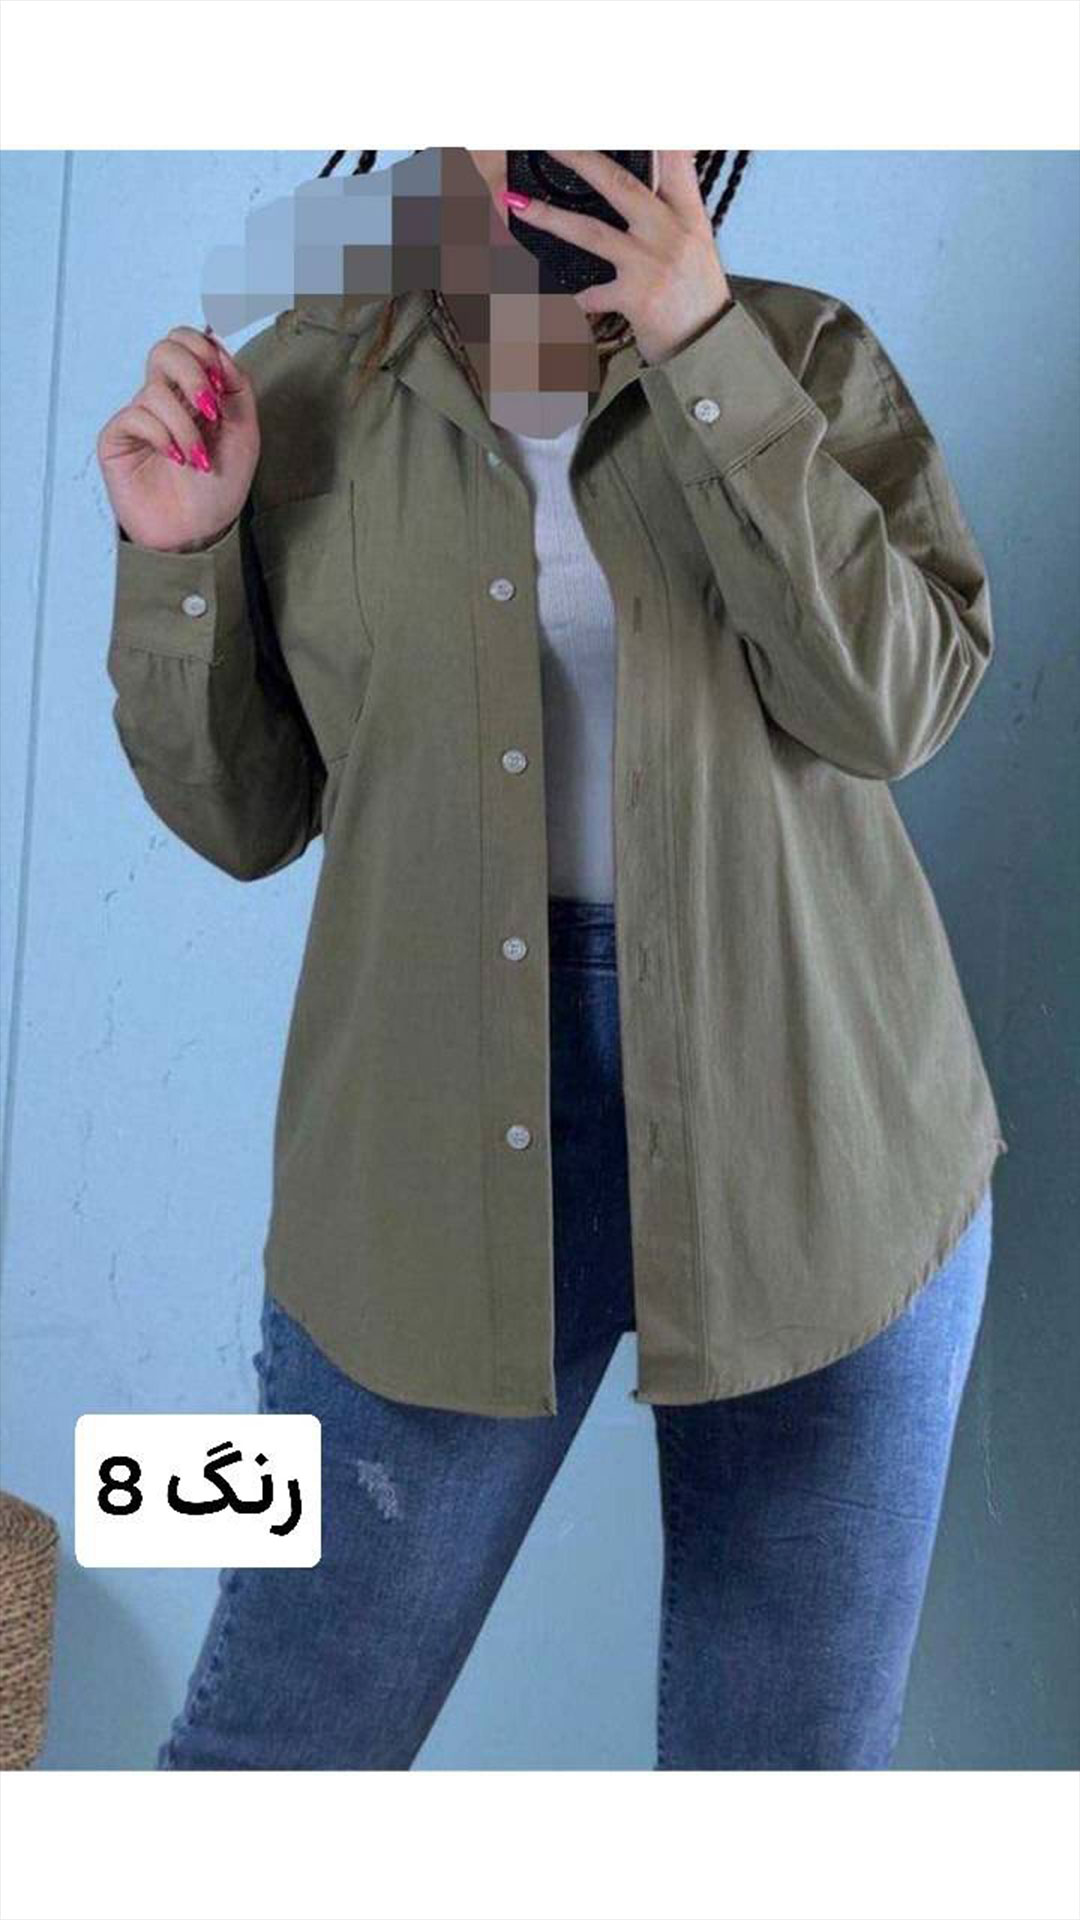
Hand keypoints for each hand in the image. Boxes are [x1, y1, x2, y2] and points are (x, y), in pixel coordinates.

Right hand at [96, 326, 259, 551]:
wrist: (198, 533)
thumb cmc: (219, 488)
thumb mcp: (244, 434)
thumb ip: (237, 387)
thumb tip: (217, 346)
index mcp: (195, 392)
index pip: (188, 341)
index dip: (205, 348)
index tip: (223, 382)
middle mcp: (165, 399)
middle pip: (166, 348)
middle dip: (194, 374)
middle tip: (210, 408)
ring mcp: (140, 417)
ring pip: (156, 390)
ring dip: (186, 428)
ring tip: (198, 459)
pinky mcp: (117, 438)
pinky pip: (136, 417)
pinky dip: (163, 437)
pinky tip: (175, 460)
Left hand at [503, 150, 733, 365]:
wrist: (709, 346)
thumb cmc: (700, 296)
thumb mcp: (698, 244)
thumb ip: (674, 209)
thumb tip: (656, 174)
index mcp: (689, 215)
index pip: (674, 158)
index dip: (653, 133)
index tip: (628, 117)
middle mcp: (670, 233)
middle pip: (619, 184)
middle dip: (580, 158)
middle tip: (550, 142)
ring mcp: (651, 265)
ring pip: (592, 232)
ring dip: (551, 217)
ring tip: (518, 205)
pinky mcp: (635, 298)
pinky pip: (589, 294)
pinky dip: (564, 296)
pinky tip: (537, 293)